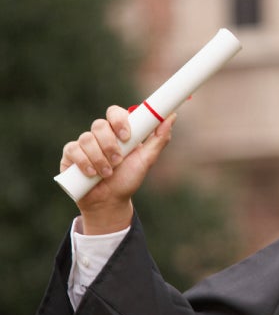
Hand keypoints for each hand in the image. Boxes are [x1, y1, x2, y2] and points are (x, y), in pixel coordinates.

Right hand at [60, 105, 175, 232]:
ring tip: (108, 173)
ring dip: (99, 158)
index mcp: (119, 131)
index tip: (127, 136)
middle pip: (99, 125)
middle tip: (118, 160)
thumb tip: (172, 116)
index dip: (119, 120)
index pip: (115, 113)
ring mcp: (84, 144)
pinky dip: (84, 162)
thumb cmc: (128, 178)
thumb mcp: (147, 160)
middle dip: (110, 144)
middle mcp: (100, 135)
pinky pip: (73, 150)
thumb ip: (159, 139)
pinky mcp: (70, 155)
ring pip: (86, 139)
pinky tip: (91, 174)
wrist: (109, 201)